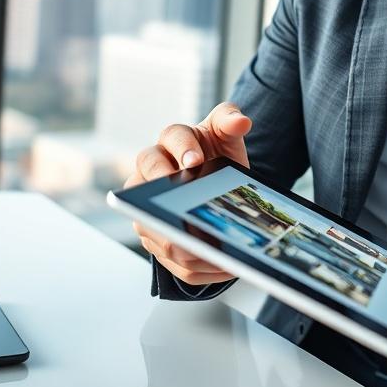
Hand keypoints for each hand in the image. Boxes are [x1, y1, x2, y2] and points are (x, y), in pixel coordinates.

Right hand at [124, 101, 251, 285]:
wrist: (214, 179)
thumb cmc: (215, 153)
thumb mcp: (225, 134)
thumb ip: (230, 120)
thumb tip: (241, 121)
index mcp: (169, 142)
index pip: (169, 139)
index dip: (181, 149)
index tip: (197, 161)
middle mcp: (148, 175)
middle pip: (145, 187)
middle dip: (169, 203)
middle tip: (193, 214)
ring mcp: (145, 209)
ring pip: (155, 229)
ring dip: (184, 242)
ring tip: (213, 248)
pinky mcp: (154, 238)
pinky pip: (170, 259)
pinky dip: (197, 265)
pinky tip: (224, 266)